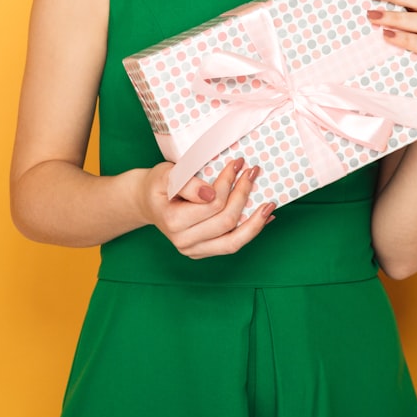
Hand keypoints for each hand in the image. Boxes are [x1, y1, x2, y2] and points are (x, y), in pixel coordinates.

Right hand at [136, 157, 274, 258]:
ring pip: (233, 242)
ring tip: (269, 205)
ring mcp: (194, 250)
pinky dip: (250, 232)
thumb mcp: (166, 175)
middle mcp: (183, 241)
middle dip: (243, 195)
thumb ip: (186, 183)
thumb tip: (210, 193)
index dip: (228, 183)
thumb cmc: (158, 184)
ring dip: (255, 222)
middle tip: (252, 172)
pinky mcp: (204, 252)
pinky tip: (264, 219)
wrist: (147, 201)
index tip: (237, 164)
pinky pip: (232, 245)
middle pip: (225, 222)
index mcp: (172, 221)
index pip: (212, 204)